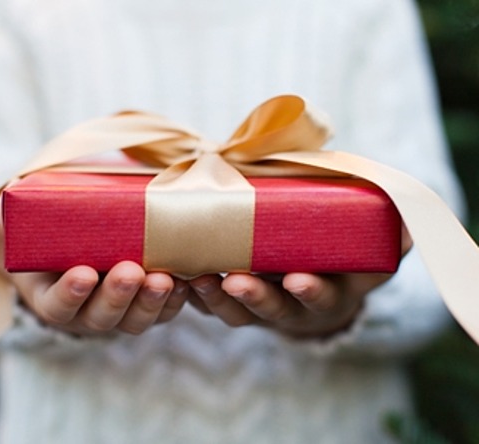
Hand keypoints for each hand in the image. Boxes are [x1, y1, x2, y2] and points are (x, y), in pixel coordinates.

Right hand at [0, 197, 187, 335]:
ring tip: (163, 278)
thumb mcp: (19, 220)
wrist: (76, 238)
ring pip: (135, 319)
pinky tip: (188, 282)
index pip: (56, 306)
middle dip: (117, 296)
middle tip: (131, 272)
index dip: (69, 294)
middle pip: (101, 317)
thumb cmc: (47, 229)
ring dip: (151, 301)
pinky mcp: (146, 302)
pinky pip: (163, 311)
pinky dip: (176, 300)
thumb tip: (12, 190)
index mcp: (50, 295)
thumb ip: (10, 210)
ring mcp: (118, 310)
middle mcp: (84, 311)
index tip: (83, 273)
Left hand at [188, 226, 412, 337]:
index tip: (299, 279)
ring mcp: (255, 306)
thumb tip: (408, 227)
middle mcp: (288, 308)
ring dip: (213, 297)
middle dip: (254, 297)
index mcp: (324, 295)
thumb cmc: (338, 264)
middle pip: (270, 309)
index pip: (318, 297)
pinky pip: (207, 302)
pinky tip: (173, 274)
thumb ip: (387, 241)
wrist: (311, 281)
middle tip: (236, 280)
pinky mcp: (228, 298)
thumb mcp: (365, 256)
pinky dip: (190, 292)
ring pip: (232, 311)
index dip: (310, 291)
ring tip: (195, 277)